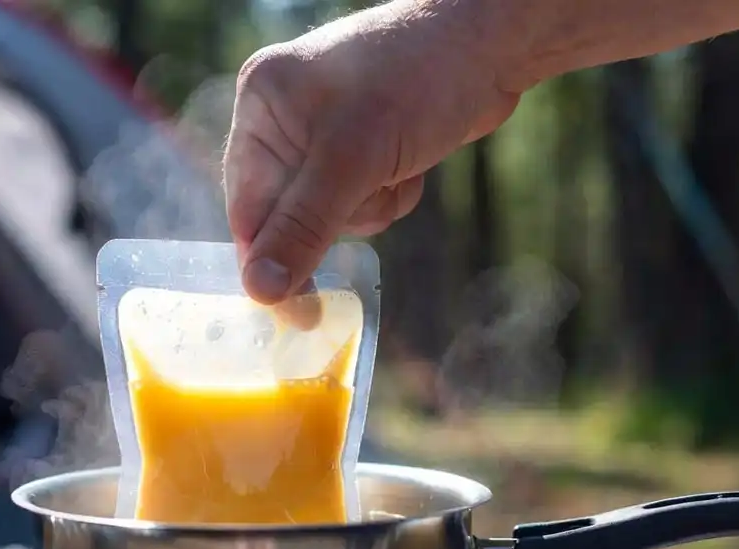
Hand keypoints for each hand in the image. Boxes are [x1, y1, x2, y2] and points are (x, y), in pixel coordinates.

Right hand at [223, 0, 527, 303]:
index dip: (269, 259)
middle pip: (287, 214)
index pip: (247, 204)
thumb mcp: (354, 161)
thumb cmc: (417, 82)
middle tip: (373, 193)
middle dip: (335, 217)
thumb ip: (303, 227)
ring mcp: (323, 132)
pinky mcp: (362, 145)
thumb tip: (261, 292)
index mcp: (262, 103)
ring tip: (397, 169)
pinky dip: (387, 196)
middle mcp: (284, 117)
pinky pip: (359, 200)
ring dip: (369, 207)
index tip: (295, 312)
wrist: (491, 47)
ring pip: (329, 214)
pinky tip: (410, 167)